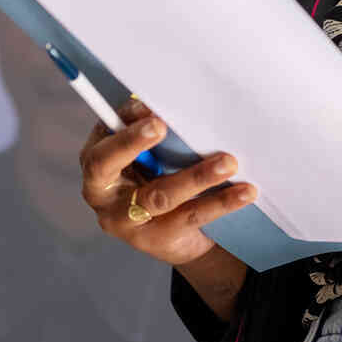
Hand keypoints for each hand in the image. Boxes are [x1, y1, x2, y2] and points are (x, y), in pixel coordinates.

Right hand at [80, 98, 258, 267]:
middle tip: (161, 125)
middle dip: (131, 143)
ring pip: (159, 195)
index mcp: (96, 163)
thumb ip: (152, 130)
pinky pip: (191, 216)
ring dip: (196, 176)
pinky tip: (245, 191)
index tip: (147, 108)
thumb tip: (168, 101)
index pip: (99, 136)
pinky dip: (221, 202)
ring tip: (228, 162)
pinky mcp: (157, 240)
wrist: (177, 235)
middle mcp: (101, 194)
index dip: (119, 122)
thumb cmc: (159, 177)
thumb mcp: (151, 154)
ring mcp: (126, 220)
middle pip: (106, 165)